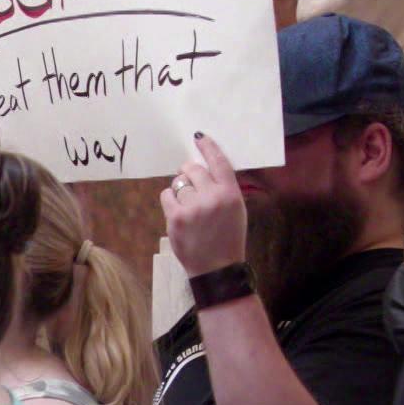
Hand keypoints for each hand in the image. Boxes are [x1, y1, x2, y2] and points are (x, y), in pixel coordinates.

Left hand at [160, 134, 247, 277]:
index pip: (219, 162)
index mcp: (231, 193)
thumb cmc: (228, 237)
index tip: (198, 137)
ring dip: (181, 189)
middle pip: (193, 169)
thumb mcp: (236, 210)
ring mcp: (193, 207)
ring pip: (179, 183)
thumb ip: (223, 189)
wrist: (217, 267)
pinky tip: (177, 210)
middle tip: (190, 182)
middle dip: (189, 172)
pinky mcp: (176, 217)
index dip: (208, 147)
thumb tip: (203, 169)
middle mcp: (213, 197)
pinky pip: (166, 195)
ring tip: (189, 205)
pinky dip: (170, 200)